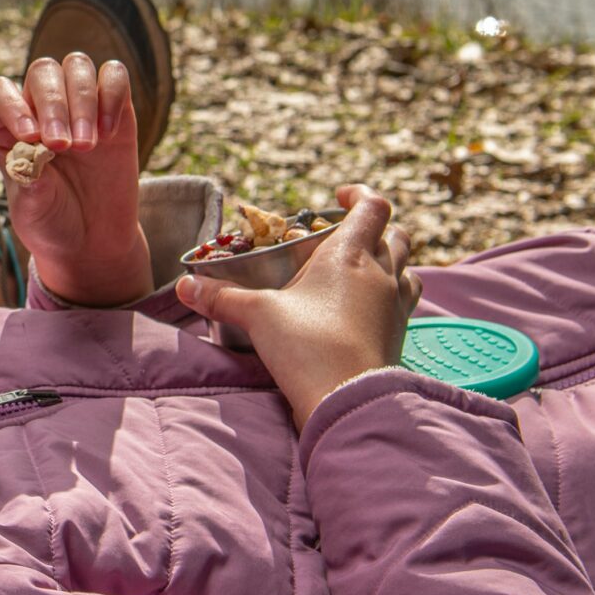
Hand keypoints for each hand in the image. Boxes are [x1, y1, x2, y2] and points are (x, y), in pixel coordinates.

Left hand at [0, 54, 150, 308]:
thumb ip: (30, 181)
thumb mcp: (33, 210)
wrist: (93, 241)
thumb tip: (32, 153)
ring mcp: (78, 105)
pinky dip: (112, 95)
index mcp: (7, 128)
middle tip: (63, 147)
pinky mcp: (114, 110)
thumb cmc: (52, 222)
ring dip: (81, 100)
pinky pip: (114, 76)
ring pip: (76, 66)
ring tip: (86, 145)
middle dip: (52, 104)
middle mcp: (40, 109)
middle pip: (42, 72)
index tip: (30, 138)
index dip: (11, 105)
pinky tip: (109, 133)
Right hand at [173, 184, 420, 426]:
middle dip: (377, 228)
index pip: (374, 207)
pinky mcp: (399, 335)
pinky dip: (390, 295)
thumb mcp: (258, 315)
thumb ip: (222, 297)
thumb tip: (186, 287)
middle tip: (346, 236)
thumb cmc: (307, 345)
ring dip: (391, 261)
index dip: (361, 195)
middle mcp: (382, 275)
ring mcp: (396, 306)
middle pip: (399, 236)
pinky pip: (404, 303)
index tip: (340, 196)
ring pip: (408, 269)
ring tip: (363, 269)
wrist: (348, 399)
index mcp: (351, 255)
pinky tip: (365, 308)